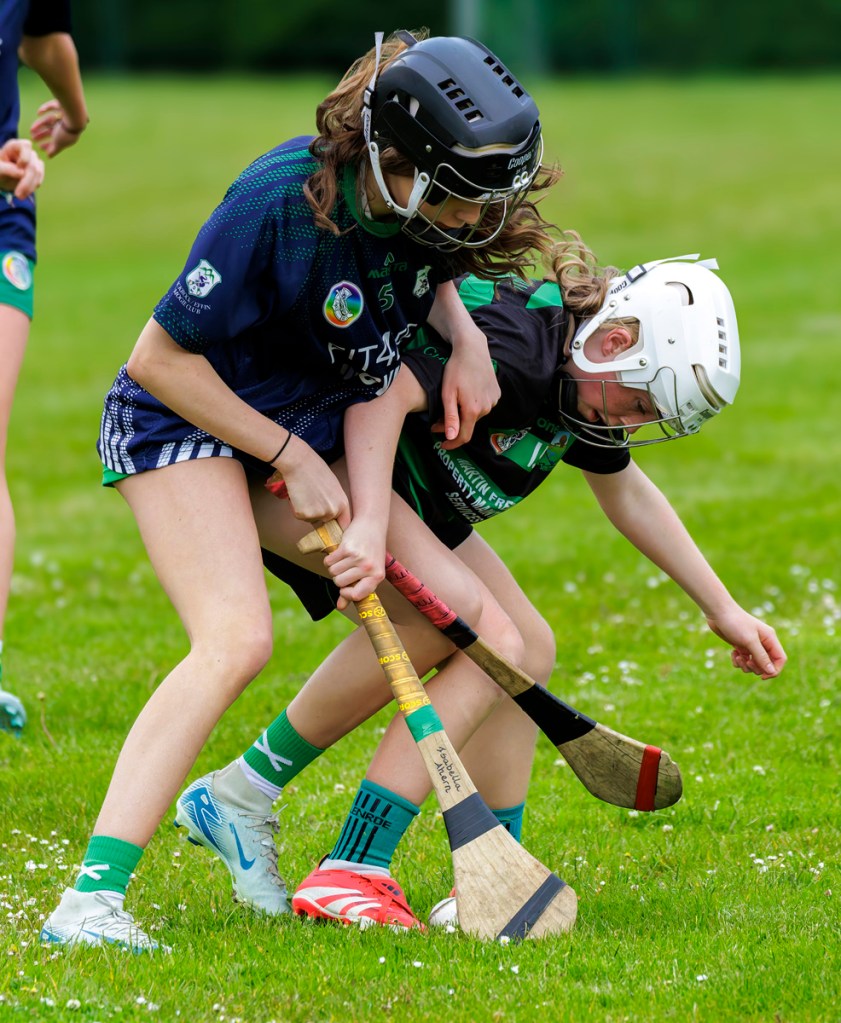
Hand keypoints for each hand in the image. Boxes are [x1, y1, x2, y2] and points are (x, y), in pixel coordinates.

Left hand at [0, 139, 44, 198]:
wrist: (1, 178)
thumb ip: (7, 169)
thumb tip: (22, 173)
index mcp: (15, 146)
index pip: (26, 146)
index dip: (25, 157)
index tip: (18, 168)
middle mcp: (27, 152)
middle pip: (33, 165)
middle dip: (26, 181)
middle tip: (18, 195)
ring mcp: (34, 162)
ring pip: (38, 174)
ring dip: (29, 187)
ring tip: (19, 196)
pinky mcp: (38, 172)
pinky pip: (39, 180)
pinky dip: (32, 188)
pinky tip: (24, 193)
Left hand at [30, 100, 85, 157]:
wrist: (74, 115)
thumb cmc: (66, 131)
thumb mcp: (59, 144)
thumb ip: (54, 150)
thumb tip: (49, 157)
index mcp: (67, 135)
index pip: (56, 141)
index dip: (48, 145)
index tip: (39, 147)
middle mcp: (67, 126)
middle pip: (52, 130)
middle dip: (42, 135)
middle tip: (32, 138)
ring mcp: (64, 115)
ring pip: (50, 120)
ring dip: (40, 125)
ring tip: (32, 129)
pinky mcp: (61, 105)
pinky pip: (52, 107)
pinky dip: (45, 109)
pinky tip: (38, 113)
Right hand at [277, 441, 349, 527]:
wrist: (299, 462)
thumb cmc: (315, 470)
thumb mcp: (333, 486)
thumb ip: (334, 501)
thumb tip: (332, 515)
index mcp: (343, 504)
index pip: (344, 524)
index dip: (337, 527)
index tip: (332, 528)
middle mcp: (333, 511)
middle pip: (325, 522)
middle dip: (317, 514)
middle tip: (311, 497)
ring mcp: (318, 514)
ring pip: (311, 519)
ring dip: (306, 510)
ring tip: (305, 492)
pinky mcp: (304, 514)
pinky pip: (299, 516)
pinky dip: (296, 508)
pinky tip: (297, 494)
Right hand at [323, 517, 386, 608]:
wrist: (371, 525)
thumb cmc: (371, 551)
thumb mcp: (369, 571)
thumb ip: (355, 589)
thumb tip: (340, 607)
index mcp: (377, 576)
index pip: (357, 595)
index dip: (346, 594)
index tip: (344, 589)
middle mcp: (368, 568)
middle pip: (340, 583)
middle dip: (338, 577)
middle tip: (346, 568)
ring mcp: (357, 558)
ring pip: (333, 572)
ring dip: (334, 567)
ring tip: (344, 559)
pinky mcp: (346, 548)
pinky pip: (329, 561)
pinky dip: (330, 559)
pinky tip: (339, 552)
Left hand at [437, 329, 499, 449]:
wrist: (472, 350)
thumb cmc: (456, 370)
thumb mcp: (448, 394)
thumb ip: (450, 417)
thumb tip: (451, 438)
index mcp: (473, 410)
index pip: (464, 436)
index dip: (452, 444)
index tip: (442, 444)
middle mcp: (486, 408)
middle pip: (469, 424)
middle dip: (454, 426)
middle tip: (437, 421)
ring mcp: (493, 401)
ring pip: (476, 415)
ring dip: (464, 415)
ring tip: (451, 406)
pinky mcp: (496, 393)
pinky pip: (484, 405)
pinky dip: (473, 406)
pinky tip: (465, 396)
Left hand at [705, 606, 786, 679]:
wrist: (718, 612)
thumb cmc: (736, 623)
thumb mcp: (750, 641)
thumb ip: (761, 656)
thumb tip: (771, 672)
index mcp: (770, 639)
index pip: (780, 659)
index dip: (774, 670)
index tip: (763, 676)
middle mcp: (762, 642)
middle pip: (766, 664)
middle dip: (756, 667)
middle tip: (747, 662)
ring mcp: (751, 645)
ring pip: (754, 664)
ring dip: (745, 665)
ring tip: (737, 657)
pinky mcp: (740, 646)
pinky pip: (743, 661)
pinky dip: (738, 661)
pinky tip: (732, 653)